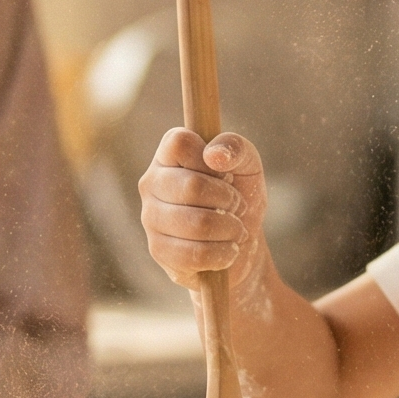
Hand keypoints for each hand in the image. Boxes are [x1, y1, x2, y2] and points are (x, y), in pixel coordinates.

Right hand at [138, 127, 270, 289]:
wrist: (240, 245)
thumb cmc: (240, 197)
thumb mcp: (248, 166)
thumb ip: (236, 148)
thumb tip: (214, 154)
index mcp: (168, 155)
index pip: (179, 143)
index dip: (208, 158)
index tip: (225, 173)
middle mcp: (152, 183)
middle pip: (192, 186)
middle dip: (230, 199)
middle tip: (238, 206)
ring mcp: (150, 217)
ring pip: (198, 223)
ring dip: (231, 229)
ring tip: (236, 230)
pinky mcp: (158, 250)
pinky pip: (196, 254)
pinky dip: (224, 253)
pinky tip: (227, 250)